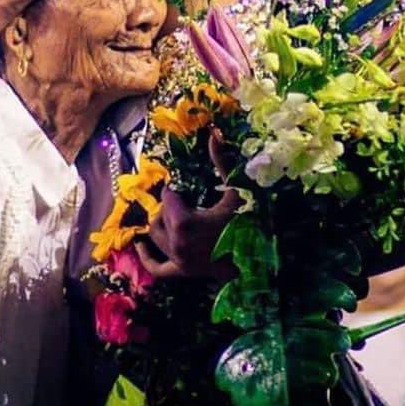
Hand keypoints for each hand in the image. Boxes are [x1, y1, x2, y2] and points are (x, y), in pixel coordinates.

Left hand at [137, 132, 238, 278]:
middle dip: (170, 204)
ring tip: (172, 213)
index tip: (188, 186)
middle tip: (186, 198)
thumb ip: (221, 162)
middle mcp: (176, 243)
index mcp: (184, 222)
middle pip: (160, 215)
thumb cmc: (250, 222)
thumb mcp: (235, 191)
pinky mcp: (184, 272)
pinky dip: (148, 257)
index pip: (168, 197)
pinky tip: (141, 246)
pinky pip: (157, 268)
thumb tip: (213, 133)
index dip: (176, 189)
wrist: (263, 259)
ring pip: (156, 236)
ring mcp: (178, 261)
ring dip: (161, 222)